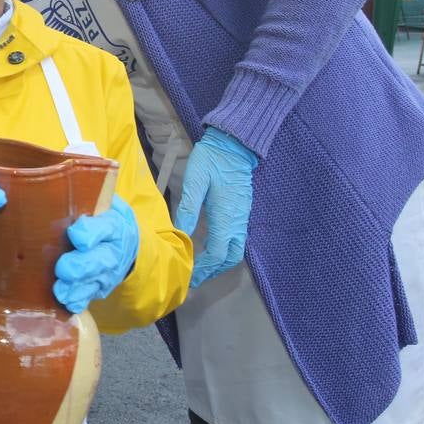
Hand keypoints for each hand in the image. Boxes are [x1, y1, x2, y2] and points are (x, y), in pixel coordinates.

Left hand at [53, 195, 139, 313]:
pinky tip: (67, 304)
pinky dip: (79, 301)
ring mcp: (107, 272)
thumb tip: (80, 159)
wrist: (125, 241)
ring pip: (95, 282)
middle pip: (101, 260)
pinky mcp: (99, 287)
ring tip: (61, 291)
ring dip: (78, 288)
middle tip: (63, 268)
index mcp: (114, 224)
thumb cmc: (100, 215)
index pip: (105, 227)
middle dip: (82, 266)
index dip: (90, 232)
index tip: (75, 234)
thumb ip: (88, 186)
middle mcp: (113, 250)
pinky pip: (91, 297)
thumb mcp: (100, 198)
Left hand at [176, 127, 257, 287]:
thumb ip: (188, 208)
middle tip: (194, 278)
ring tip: (200, 267)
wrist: (234, 145)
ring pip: (235, 249)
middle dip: (213, 271)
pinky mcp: (241, 211)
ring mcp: (242, 217)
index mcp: (226, 216)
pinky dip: (223, 250)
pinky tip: (209, 248)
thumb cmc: (211, 160)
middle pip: (230, 257)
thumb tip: (181, 234)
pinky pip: (235, 239)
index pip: (217, 253)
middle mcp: (238, 221)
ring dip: (219, 262)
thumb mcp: (195, 181)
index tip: (189, 276)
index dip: (203, 268)